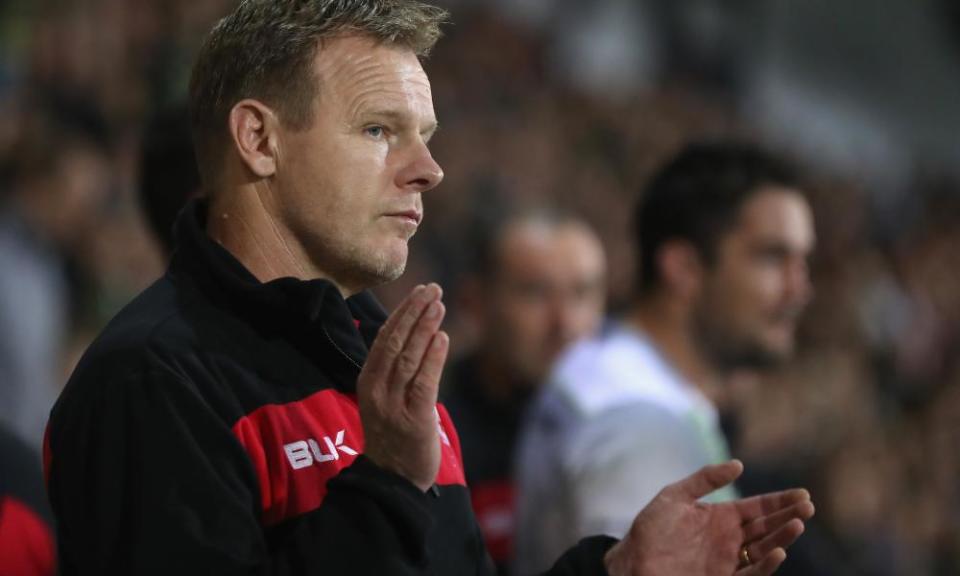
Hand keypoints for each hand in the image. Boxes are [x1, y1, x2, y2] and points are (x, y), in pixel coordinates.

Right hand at [358, 283, 448, 491]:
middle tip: (433, 289)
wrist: (393, 480)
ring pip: (409, 358)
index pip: (384, 339)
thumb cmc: (394, 435)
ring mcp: (393, 406)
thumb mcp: (385, 398)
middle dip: (415, 312)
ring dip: (425, 328)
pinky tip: (442, 337)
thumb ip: (395, 369)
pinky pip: (424, 383)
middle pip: (395, 343)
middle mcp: (377, 391)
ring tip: (440, 305)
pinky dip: (433, 357)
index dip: (402, 312)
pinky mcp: (414, 420)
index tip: (419, 291)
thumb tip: (414, 331)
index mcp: (367, 382)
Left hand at [603, 460, 813, 575]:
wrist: (632, 562)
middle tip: (808, 507)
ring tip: (797, 524)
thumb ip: (705, 479)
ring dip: (782, 538)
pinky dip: (766, 564)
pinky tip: (777, 552)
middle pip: (766, 527)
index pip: (757, 507)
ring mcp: (727, 561)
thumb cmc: (650, 529)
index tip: (802, 494)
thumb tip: (739, 465)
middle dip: (788, 517)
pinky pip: (751, 573)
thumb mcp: (675, 496)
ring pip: (764, 549)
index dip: (780, 501)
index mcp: (720, 517)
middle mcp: (729, 539)